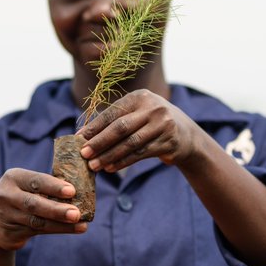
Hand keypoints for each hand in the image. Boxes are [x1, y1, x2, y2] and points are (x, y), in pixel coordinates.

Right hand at [0, 168, 87, 251]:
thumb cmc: (20, 197)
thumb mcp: (26, 186)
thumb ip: (45, 186)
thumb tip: (81, 190)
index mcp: (13, 178)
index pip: (36, 181)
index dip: (54, 186)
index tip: (72, 191)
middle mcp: (6, 195)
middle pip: (34, 204)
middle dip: (57, 209)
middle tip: (76, 213)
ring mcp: (5, 216)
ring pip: (37, 221)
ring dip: (61, 224)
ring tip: (81, 224)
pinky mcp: (9, 234)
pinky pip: (37, 232)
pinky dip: (57, 230)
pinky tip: (73, 229)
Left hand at [77, 89, 203, 171]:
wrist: (188, 135)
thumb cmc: (153, 123)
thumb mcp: (138, 114)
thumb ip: (116, 120)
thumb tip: (84, 135)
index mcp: (140, 97)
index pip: (112, 113)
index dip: (94, 127)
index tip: (78, 138)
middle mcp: (153, 108)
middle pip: (120, 127)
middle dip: (99, 142)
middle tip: (83, 154)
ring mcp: (163, 124)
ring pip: (130, 143)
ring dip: (109, 156)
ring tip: (94, 165)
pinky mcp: (168, 142)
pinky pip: (141, 153)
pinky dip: (123, 162)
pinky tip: (111, 168)